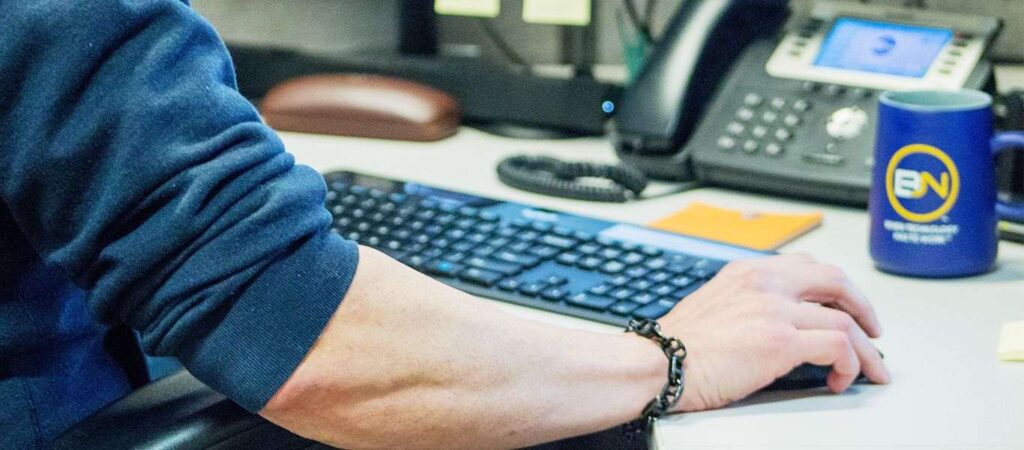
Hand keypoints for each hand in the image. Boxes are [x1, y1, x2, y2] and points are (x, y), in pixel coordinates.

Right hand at [657, 254, 889, 411]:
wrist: (658, 363)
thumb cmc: (677, 346)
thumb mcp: (714, 305)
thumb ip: (747, 303)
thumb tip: (775, 323)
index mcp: (747, 271)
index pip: (806, 266)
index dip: (834, 288)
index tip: (844, 307)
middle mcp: (764, 282)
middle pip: (835, 281)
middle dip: (863, 307)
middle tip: (873, 331)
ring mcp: (774, 309)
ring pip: (844, 320)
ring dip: (865, 349)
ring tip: (869, 369)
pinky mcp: (781, 341)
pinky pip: (838, 347)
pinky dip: (849, 365)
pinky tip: (839, 380)